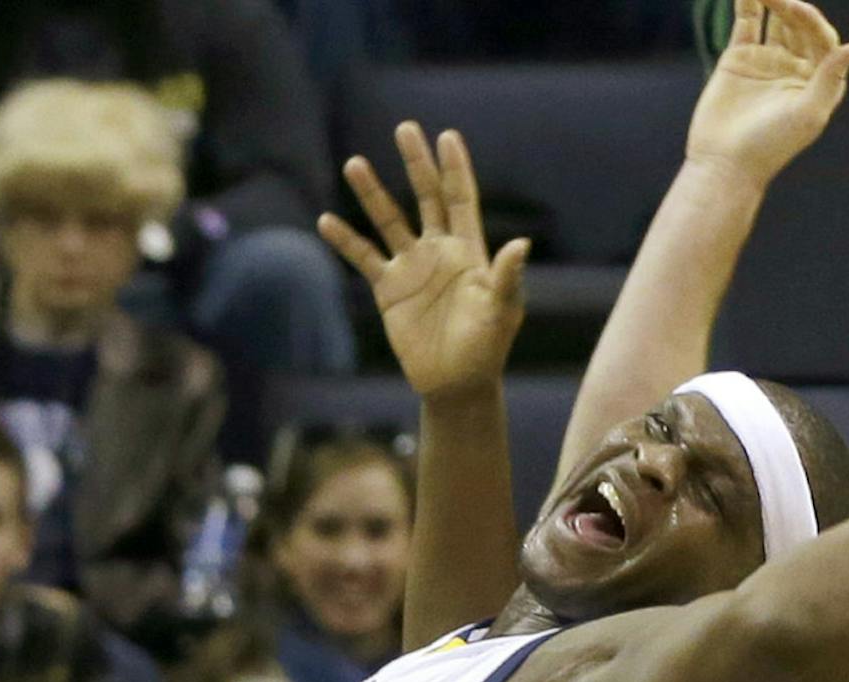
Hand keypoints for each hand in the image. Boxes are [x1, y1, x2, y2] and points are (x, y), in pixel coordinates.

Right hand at [319, 126, 527, 401]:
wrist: (456, 384)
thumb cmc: (487, 348)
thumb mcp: (500, 312)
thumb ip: (507, 277)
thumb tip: (521, 244)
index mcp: (468, 251)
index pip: (461, 200)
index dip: (455, 169)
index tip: (447, 136)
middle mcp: (438, 251)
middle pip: (425, 197)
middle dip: (416, 164)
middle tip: (406, 129)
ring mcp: (411, 267)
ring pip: (388, 220)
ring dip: (372, 192)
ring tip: (355, 164)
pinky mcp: (388, 289)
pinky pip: (363, 258)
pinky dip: (345, 240)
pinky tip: (326, 221)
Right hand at [686, 0, 848, 191]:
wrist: (726, 163)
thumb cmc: (771, 146)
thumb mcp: (808, 114)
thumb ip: (831, 78)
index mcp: (817, 83)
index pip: (823, 40)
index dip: (812, 21)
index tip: (795, 9)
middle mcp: (795, 68)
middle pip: (800, 26)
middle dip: (792, 7)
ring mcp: (768, 60)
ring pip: (776, 19)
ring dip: (774, 0)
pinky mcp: (740, 57)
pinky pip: (748, 21)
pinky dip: (749, 2)